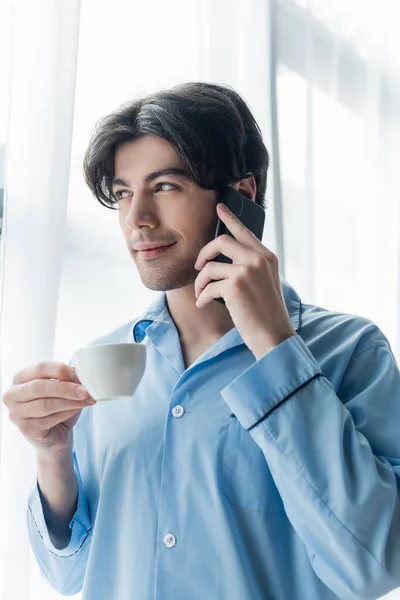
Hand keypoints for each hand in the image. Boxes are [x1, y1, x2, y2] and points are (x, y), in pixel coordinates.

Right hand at [3, 361, 95, 458]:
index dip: (61, 370)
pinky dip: (65, 414)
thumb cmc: (58, 408)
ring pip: (45, 404)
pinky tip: (75, 410)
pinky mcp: (24, 428)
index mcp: (20, 378)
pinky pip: (48, 420)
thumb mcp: (63, 389)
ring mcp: (15, 413)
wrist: (56, 436)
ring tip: (86, 400)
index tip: (80, 375)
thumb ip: (68, 379)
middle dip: (66, 388)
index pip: (40, 368)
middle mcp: (12, 394)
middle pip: (39, 386)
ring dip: (69, 402)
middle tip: (85, 391)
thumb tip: (82, 374)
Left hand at [194, 202, 295, 359]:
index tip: (219, 208)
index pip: (244, 231)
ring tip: (201, 294)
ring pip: (209, 267)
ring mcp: (247, 270)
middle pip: (221, 241)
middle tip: (198, 266)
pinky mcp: (235, 286)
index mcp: (267, 256)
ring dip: (200, 282)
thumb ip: (250, 267)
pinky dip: (202, 297)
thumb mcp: (264, 283)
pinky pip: (207, 286)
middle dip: (204, 253)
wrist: (274, 335)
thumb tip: (223, 260)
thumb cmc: (267, 313)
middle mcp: (258, 259)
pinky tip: (203, 304)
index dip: (229, 218)